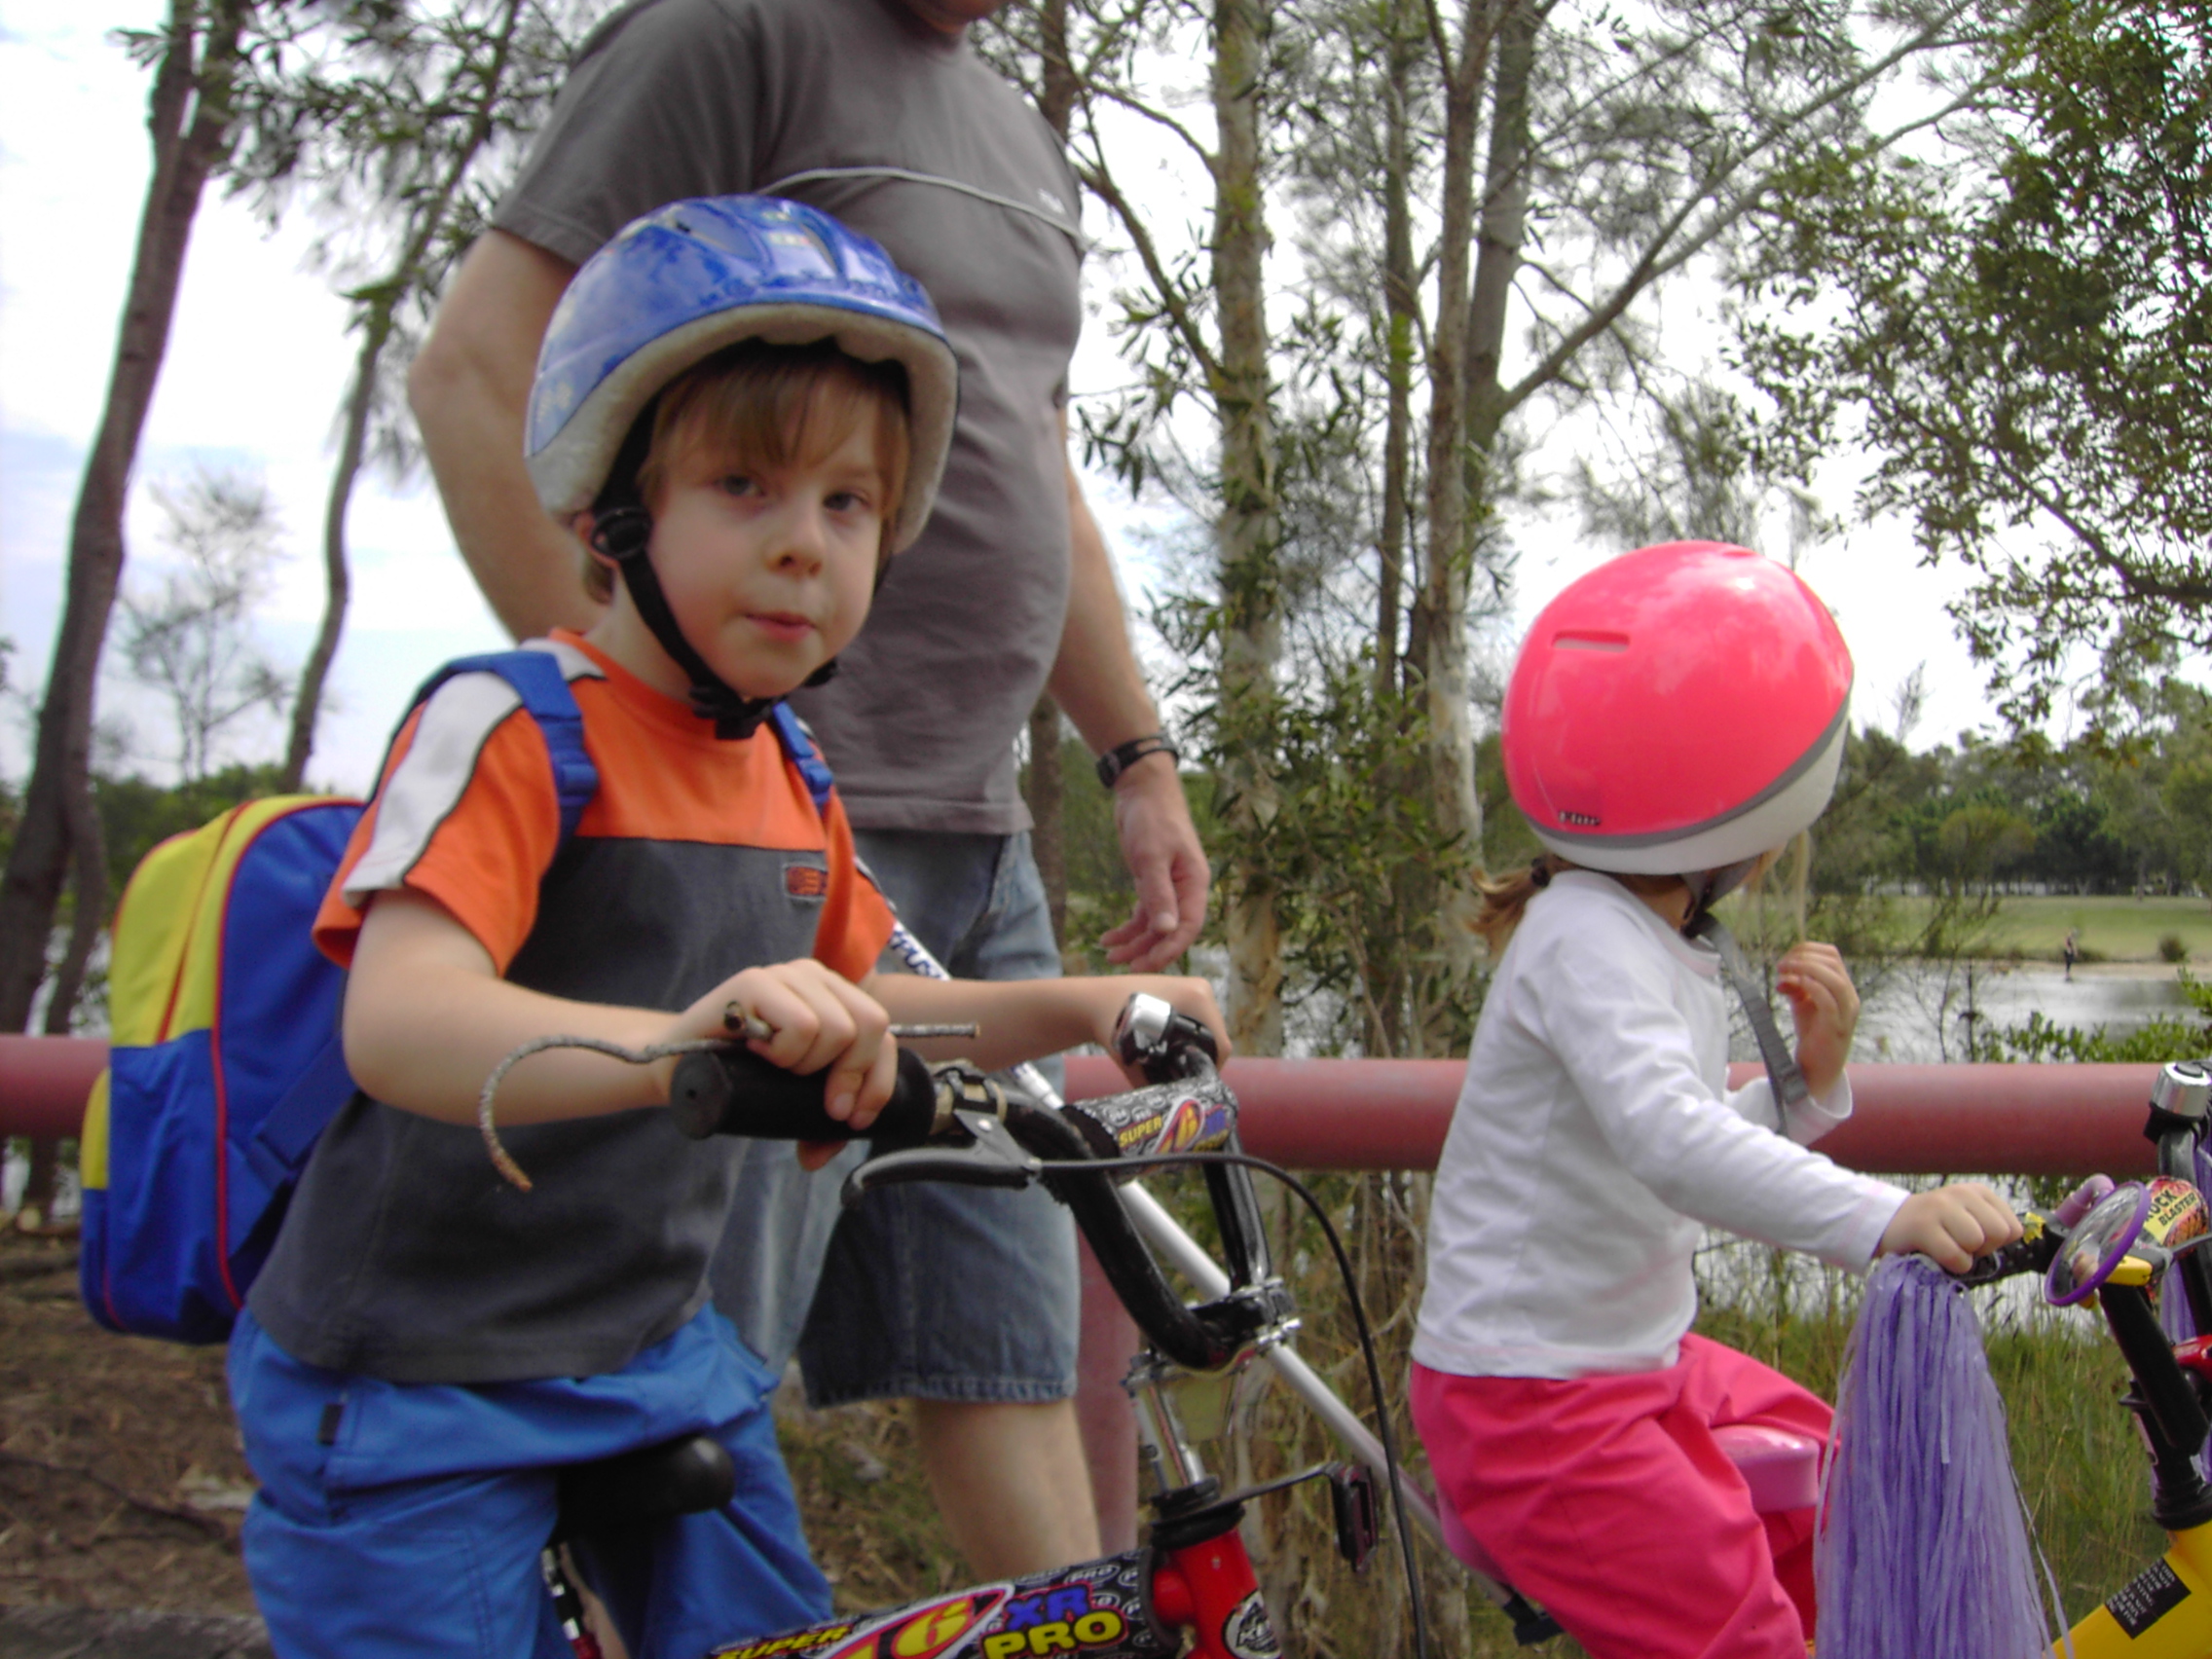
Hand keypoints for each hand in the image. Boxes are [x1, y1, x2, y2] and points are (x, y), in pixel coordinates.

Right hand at [662, 959, 894, 1157]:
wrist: (677, 1069)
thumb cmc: (740, 1079)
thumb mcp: (792, 1099)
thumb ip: (819, 1121)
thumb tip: (825, 1150)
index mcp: (835, 997)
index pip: (884, 1034)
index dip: (878, 1081)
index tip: (854, 1118)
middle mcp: (816, 977)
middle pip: (871, 1025)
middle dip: (852, 1076)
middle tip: (822, 1103)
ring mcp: (785, 974)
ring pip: (837, 1029)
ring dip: (806, 1065)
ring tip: (775, 1065)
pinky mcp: (755, 981)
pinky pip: (801, 1025)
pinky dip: (785, 1053)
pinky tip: (757, 1052)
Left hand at [1084, 975, 1231, 1085]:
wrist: (1092, 1000)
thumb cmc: (1111, 1024)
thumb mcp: (1134, 1054)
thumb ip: (1152, 1081)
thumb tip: (1172, 1104)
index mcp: (1196, 999)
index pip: (1221, 1044)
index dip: (1210, 1069)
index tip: (1190, 1083)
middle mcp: (1200, 989)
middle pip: (1216, 1036)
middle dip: (1201, 1058)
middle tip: (1181, 1076)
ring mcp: (1193, 987)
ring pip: (1208, 1029)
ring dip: (1195, 1047)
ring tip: (1175, 1062)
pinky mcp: (1184, 990)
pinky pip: (1197, 1020)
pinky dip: (1188, 1035)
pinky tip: (1171, 1046)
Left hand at [1101, 754, 1208, 970]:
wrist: (1142, 789)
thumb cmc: (1153, 818)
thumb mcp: (1153, 856)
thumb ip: (1159, 894)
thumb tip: (1166, 931)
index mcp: (1194, 883)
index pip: (1188, 927)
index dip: (1170, 949)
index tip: (1147, 964)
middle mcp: (1183, 889)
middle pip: (1170, 931)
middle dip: (1149, 950)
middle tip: (1124, 966)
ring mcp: (1167, 887)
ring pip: (1154, 925)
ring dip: (1134, 942)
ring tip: (1109, 954)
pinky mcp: (1150, 882)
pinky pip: (1142, 913)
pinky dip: (1127, 927)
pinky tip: (1108, 937)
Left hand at [1775, 941, 1858, 1097]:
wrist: (1818, 1067)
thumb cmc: (1813, 1033)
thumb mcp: (1802, 1003)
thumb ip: (1796, 985)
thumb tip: (1784, 973)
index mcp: (1843, 987)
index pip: (1832, 955)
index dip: (1807, 950)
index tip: (1785, 957)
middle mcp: (1850, 997)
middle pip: (1833, 962)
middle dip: (1804, 957)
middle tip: (1781, 965)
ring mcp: (1846, 1012)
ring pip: (1834, 979)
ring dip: (1806, 969)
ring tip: (1785, 971)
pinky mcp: (1836, 1026)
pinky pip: (1828, 1000)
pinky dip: (1811, 987)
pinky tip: (1794, 984)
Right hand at [1879, 1183, 2022, 1272]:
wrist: (1889, 1223)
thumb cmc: (1936, 1227)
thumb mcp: (1968, 1217)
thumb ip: (1993, 1224)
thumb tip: (2014, 1235)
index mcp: (1977, 1192)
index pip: (2013, 1227)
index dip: (1996, 1242)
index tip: (1974, 1238)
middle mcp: (1961, 1193)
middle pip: (1998, 1233)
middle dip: (1983, 1248)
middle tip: (1960, 1244)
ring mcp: (1940, 1206)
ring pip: (1976, 1241)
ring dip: (1964, 1255)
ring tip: (1946, 1246)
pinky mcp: (1923, 1225)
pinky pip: (1955, 1255)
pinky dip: (1951, 1265)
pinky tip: (1937, 1255)